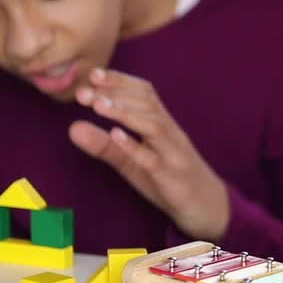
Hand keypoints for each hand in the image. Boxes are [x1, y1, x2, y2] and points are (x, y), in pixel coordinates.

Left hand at [68, 67, 229, 239]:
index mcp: (163, 127)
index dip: (121, 81)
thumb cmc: (170, 181)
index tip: (93, 74)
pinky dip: (136, 147)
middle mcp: (172, 135)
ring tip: (98, 106)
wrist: (209, 208)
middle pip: (148, 105)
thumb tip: (73, 127)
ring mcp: (175, 156)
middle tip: (84, 92)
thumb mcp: (134, 163)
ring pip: (154, 127)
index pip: (145, 95)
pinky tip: (117, 137)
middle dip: (116, 94)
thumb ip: (105, 146)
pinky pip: (155, 160)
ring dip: (125, 114)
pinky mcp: (174, 179)